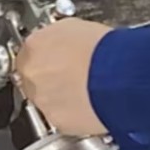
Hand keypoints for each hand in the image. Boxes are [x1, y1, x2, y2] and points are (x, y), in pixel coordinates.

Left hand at [14, 17, 112, 136]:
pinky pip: (60, 118)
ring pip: (45, 100)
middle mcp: (33, 74)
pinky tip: (89, 104)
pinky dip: (72, 114)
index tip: (54, 60)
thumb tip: (63, 42)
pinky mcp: (57, 121)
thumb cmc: (106, 51)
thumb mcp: (78, 27)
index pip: (27, 53)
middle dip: (49, 78)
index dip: (44, 58)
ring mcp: (42, 99)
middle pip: (32, 78)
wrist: (122, 77)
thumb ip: (59, 38)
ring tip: (84, 91)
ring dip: (60, 97)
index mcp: (35, 46)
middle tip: (71, 76)